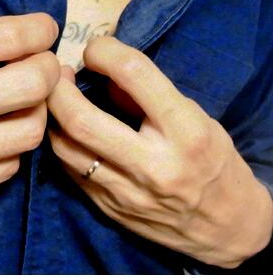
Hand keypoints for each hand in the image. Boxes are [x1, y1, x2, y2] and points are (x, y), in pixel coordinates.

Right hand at [0, 13, 59, 215]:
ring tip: (21, 107)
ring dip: (34, 114)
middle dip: (49, 72)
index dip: (37, 32)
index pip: (2, 39)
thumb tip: (25, 42)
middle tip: (45, 69)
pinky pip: (7, 168)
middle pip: (28, 86)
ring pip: (27, 132)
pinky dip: (8, 150)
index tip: (44, 32)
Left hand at [48, 37, 272, 267]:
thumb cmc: (214, 163)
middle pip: (81, 119)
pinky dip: (61, 143)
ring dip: (51, 116)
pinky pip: (69, 170)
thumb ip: (150, 97)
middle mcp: (153, 164)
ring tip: (55, 99)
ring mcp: (126, 191)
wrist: (226, 228)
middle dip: (58, 89)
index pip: (135, 75)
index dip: (105, 52)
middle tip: (56, 75)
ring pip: (64, 148)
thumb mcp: (198, 119)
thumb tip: (103, 72)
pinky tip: (64, 130)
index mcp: (186, 132)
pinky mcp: (108, 208)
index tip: (95, 49)